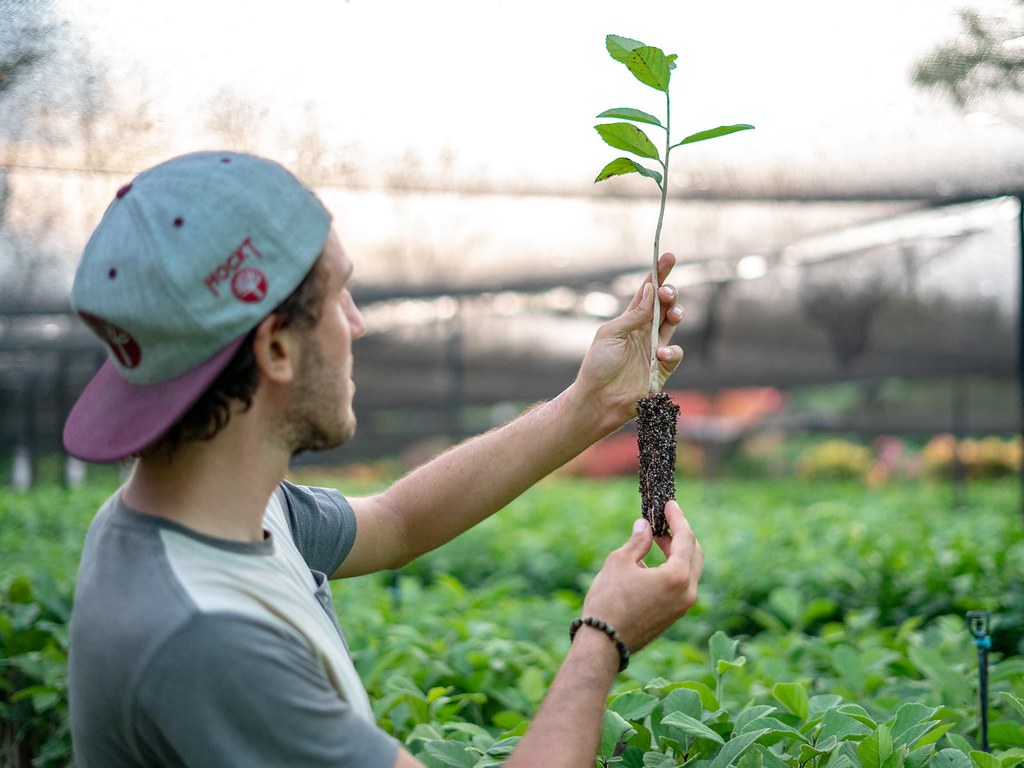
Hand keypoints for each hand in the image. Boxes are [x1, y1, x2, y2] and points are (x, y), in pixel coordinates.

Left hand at [571, 253, 684, 430]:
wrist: (599, 399)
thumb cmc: (598, 365)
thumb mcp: (611, 334)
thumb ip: (634, 315)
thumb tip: (650, 290)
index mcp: (628, 321)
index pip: (646, 293)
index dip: (658, 275)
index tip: (668, 256)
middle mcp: (644, 332)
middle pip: (663, 305)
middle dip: (669, 294)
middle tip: (667, 292)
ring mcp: (654, 350)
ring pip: (673, 325)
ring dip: (676, 314)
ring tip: (673, 313)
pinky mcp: (662, 369)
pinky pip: (675, 354)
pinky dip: (672, 351)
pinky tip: (660, 353)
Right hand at [580, 500, 702, 652]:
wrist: (604, 644)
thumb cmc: (609, 601)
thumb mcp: (620, 563)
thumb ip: (637, 541)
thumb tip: (644, 525)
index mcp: (678, 577)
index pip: (686, 538)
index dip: (677, 518)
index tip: (669, 504)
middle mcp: (688, 592)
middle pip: (694, 554)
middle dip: (680, 535)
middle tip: (663, 521)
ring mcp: (682, 607)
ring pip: (689, 570)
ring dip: (676, 552)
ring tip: (655, 539)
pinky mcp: (673, 616)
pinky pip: (681, 585)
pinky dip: (672, 569)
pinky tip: (652, 563)